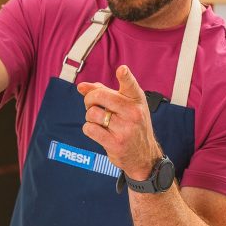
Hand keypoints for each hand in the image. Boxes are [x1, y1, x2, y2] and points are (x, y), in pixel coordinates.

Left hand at [77, 65, 160, 180]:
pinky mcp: (115, 143)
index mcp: (136, 100)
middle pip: (99, 96)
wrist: (143, 155)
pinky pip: (89, 129)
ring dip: (89, 117)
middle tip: (92, 105)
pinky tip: (98, 131)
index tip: (122, 70)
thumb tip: (81, 87)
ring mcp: (125, 128)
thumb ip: (105, 93)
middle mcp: (133, 112)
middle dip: (89, 99)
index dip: (125, 76)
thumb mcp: (126, 106)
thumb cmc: (132, 126)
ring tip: (99, 121)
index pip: (130, 85)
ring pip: (92, 113)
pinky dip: (89, 129)